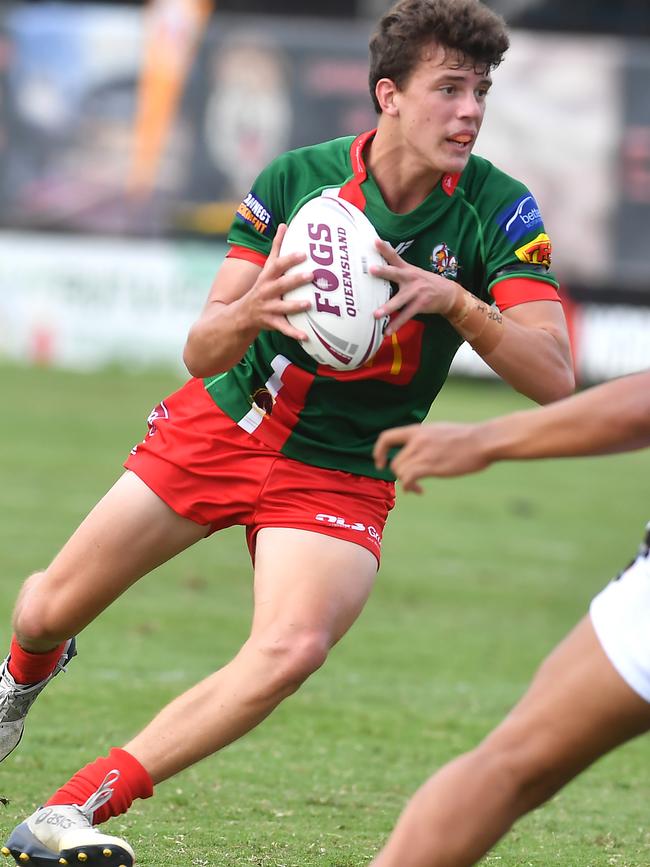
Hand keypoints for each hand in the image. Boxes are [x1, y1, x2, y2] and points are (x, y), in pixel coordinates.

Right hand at [238, 224, 313, 340]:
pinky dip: (294, 333)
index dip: (289, 259)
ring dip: (295, 306)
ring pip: (282, 307)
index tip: (303, 253)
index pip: (277, 265)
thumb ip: (277, 248)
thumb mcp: (266, 268)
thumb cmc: (261, 287)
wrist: (242, 315)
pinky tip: (306, 337)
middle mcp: (267, 292)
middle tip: (312, 275)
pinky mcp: (271, 323)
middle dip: (295, 280)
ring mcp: (268, 308)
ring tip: (309, 304)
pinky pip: (283, 328)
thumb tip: (284, 225)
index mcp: (267, 277)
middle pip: (281, 285)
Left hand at [370, 239, 456, 334]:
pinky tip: (387, 331)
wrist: (448, 294)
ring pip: (399, 300)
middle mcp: (411, 278)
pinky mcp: (420, 304)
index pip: (395, 256)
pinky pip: (406, 316)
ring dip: (388, 307)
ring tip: (376, 314)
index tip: (375, 241)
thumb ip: (398, 272)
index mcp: (408, 270)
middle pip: (395, 273)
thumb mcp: (413, 274)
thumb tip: (376, 271)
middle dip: (383, 271)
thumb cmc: (425, 284)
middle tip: (372, 269)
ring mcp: (416, 292)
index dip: (385, 248)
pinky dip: (396, 324)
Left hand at [373, 422, 490, 492]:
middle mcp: (417, 440)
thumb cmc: (468, 438)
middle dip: (399, 474)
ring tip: (416, 487)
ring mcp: (423, 452)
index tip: (380, 463)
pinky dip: (409, 487)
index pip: (386, 437)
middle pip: (395, 461)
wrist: (484, 441)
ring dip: (405, 482)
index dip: (378, 451)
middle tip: (409, 481)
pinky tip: (418, 490)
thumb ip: (427, 438)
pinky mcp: (431, 465)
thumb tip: (420, 449)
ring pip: (400, 471)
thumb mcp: (440, 431)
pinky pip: (408, 478)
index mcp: (419, 430)